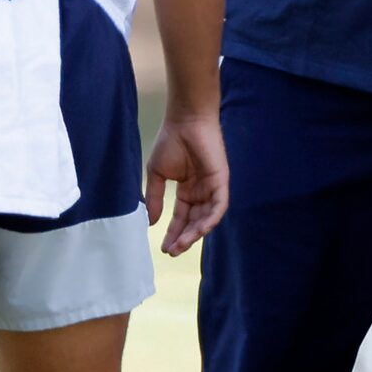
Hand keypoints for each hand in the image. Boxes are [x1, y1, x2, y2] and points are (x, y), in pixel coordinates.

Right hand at [144, 113, 227, 255]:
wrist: (184, 121)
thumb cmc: (170, 142)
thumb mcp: (157, 174)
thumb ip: (155, 198)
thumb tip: (149, 222)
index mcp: (186, 191)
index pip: (181, 218)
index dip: (173, 233)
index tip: (164, 248)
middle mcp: (200, 193)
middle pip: (194, 222)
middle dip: (183, 238)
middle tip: (172, 251)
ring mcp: (212, 188)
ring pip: (206, 219)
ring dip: (195, 233)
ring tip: (181, 245)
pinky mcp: (221, 182)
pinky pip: (218, 207)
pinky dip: (210, 220)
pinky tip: (198, 231)